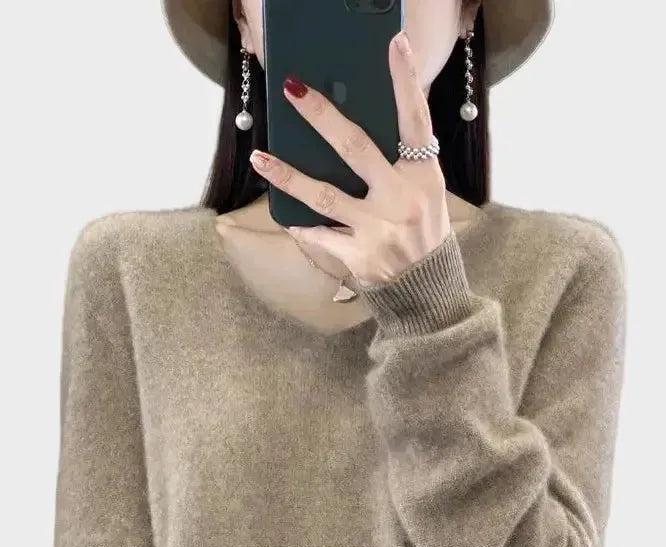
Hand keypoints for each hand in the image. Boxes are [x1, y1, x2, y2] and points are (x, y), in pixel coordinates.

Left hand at [248, 30, 451, 287]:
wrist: (427, 288)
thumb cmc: (421, 230)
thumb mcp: (425, 191)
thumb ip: (399, 160)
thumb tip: (352, 127)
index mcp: (422, 176)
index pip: (415, 120)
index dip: (406, 81)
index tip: (394, 44)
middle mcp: (400, 199)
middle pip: (355, 148)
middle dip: (322, 116)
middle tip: (292, 90)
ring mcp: (378, 229)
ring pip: (324, 195)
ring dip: (287, 175)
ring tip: (260, 157)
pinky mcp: (359, 256)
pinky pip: (320, 236)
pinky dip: (302, 227)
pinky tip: (285, 216)